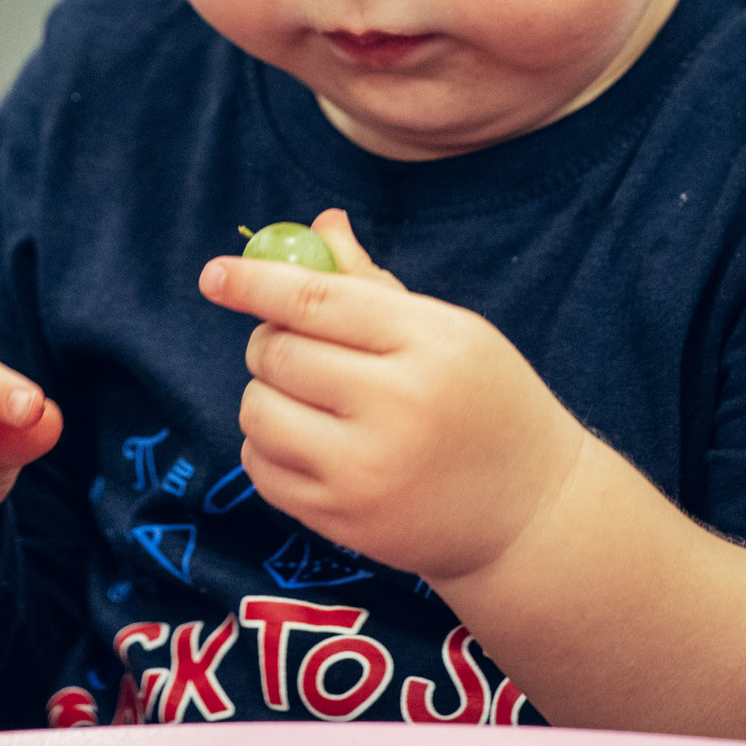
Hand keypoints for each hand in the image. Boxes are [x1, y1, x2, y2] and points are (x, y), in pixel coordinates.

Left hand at [199, 208, 588, 585]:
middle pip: (279, 352)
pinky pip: (259, 466)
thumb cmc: (488, 403)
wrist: (530, 513)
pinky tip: (308, 439)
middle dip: (271, 340)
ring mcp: (365, 471)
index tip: (215, 275)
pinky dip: (267, 443)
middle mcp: (395, 407)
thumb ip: (374, 282)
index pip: (316, 300)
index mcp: (429, 344)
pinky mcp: (342, 519)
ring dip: (266, 392)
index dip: (255, 282)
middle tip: (300, 345)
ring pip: (258, 409)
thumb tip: (319, 225)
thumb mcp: (450, 331)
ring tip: (309, 396)